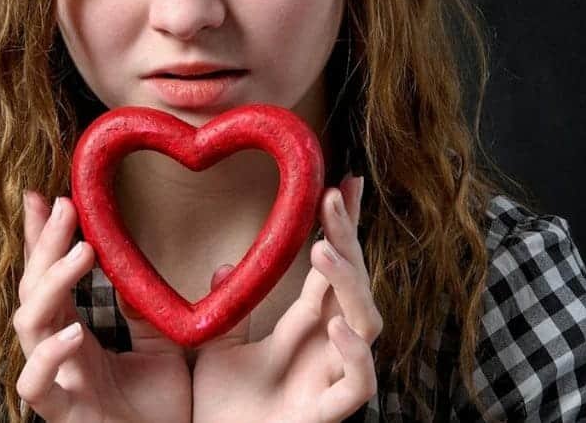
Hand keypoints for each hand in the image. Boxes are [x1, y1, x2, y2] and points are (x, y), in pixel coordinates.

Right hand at [14, 190, 191, 422]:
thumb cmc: (159, 413)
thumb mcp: (165, 349)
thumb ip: (156, 311)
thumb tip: (177, 267)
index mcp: (74, 334)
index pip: (49, 276)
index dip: (42, 238)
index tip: (44, 195)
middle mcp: (57, 353)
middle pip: (33, 289)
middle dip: (45, 244)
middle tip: (65, 205)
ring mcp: (56, 382)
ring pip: (28, 325)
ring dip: (51, 284)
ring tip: (82, 253)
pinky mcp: (62, 414)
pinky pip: (36, 385)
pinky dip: (48, 357)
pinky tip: (72, 332)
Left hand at [190, 176, 379, 422]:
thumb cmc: (224, 409)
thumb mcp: (217, 347)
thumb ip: (228, 309)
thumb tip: (225, 266)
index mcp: (306, 326)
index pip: (330, 268)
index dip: (339, 228)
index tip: (338, 184)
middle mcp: (328, 346)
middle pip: (354, 284)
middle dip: (349, 239)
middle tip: (332, 199)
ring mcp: (331, 378)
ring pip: (367, 325)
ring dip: (350, 285)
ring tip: (324, 251)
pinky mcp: (327, 412)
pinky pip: (358, 384)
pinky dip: (355, 356)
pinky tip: (337, 327)